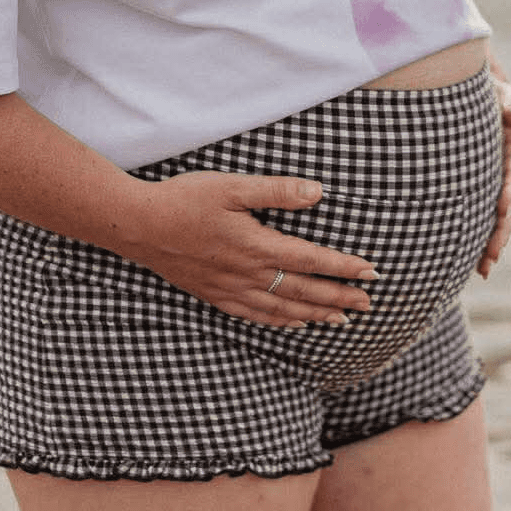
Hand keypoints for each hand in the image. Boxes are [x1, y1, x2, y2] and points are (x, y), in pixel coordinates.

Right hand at [115, 171, 377, 326]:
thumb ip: (277, 191)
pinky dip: (280, 322)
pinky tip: (293, 324)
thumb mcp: (233, 186)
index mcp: (258, 245)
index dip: (345, 268)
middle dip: (340, 298)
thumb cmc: (185, 199)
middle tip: (368, 304)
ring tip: (342, 320)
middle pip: (305, 292)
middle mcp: (248, 274)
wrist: (138, 225)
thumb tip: (319, 192)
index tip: (372, 273)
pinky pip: (254, 316)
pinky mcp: (215, 295)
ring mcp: (231, 289)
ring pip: (283, 310)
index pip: (313, 260)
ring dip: (316, 315)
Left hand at [478, 65, 510, 278]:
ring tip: (483, 270)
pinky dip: (479, 237)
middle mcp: (509, 172)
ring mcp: (496, 183)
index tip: (502, 207)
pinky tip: (471, 263)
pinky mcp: (482, 190)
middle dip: (500, 231)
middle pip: (508, 206)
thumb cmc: (489, 90)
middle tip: (491, 256)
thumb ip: (507, 99)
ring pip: (496, 218)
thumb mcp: (499, 89)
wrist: (479, 96)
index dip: (510, 189)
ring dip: (491, 243)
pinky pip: (482, 216)